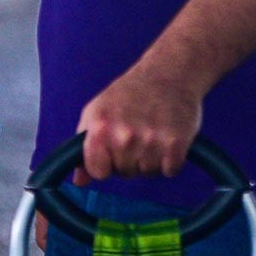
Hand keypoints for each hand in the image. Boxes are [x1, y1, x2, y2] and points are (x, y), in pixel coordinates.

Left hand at [75, 67, 203, 180]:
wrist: (168, 73)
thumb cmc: (129, 94)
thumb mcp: (96, 113)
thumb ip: (84, 147)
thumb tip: (79, 181)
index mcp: (100, 128)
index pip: (98, 172)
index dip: (105, 164)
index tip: (111, 150)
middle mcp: (124, 136)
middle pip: (124, 173)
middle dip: (129, 159)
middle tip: (137, 133)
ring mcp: (151, 140)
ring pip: (148, 172)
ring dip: (151, 159)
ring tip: (153, 132)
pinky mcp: (176, 144)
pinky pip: (169, 171)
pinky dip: (171, 160)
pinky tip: (168, 138)